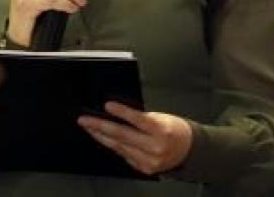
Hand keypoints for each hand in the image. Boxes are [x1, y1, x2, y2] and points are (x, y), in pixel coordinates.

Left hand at [78, 101, 192, 175]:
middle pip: (123, 136)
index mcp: (161, 131)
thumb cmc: (174, 129)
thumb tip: (118, 113)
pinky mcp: (144, 168)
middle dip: (100, 126)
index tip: (107, 105)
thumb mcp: (161, 117)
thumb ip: (142, 118)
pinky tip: (103, 138)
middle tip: (85, 120)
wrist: (189, 150)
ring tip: (89, 127)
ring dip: (101, 136)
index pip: (138, 120)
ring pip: (119, 147)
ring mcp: (149, 160)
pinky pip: (123, 154)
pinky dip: (112, 145)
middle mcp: (155, 148)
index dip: (121, 112)